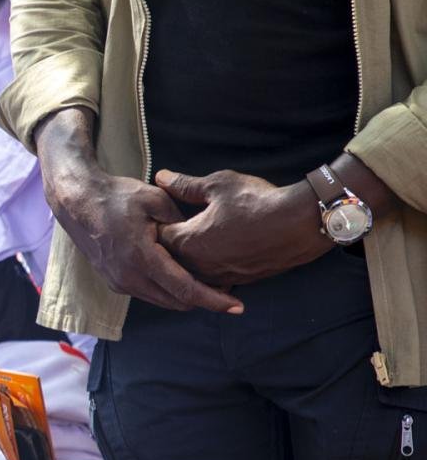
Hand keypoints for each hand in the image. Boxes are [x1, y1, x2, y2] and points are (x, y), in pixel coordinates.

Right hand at [36, 109, 241, 313]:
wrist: (77, 202)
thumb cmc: (116, 197)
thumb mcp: (155, 200)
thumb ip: (180, 223)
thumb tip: (201, 240)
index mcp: (142, 258)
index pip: (184, 289)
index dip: (213, 300)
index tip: (236, 307)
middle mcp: (129, 277)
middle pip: (176, 302)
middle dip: (203, 300)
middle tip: (228, 290)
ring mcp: (119, 282)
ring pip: (162, 300)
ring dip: (185, 297)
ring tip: (209, 284)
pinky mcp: (114, 281)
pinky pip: (148, 293)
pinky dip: (168, 291)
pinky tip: (180, 277)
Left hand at [155, 169, 331, 287]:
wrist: (301, 223)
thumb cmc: (257, 201)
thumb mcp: (217, 185)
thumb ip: (185, 185)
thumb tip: (161, 178)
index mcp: (187, 242)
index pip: (158, 236)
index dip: (159, 222)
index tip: (162, 213)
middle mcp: (199, 265)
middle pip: (171, 258)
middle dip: (170, 243)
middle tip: (176, 226)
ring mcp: (220, 276)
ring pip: (192, 271)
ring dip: (190, 258)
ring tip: (197, 239)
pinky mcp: (239, 281)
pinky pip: (214, 278)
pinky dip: (211, 267)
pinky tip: (217, 254)